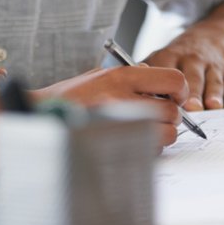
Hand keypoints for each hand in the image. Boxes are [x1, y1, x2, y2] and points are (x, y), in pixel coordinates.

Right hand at [32, 67, 184, 147]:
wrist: (43, 113)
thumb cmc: (73, 95)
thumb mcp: (101, 74)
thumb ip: (133, 77)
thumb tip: (163, 84)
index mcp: (121, 76)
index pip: (173, 80)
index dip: (180, 91)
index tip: (174, 96)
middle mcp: (124, 98)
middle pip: (173, 112)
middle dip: (171, 117)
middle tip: (159, 116)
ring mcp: (120, 124)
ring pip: (166, 135)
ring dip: (161, 135)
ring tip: (144, 129)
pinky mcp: (116, 144)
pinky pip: (149, 150)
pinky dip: (147, 148)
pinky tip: (130, 139)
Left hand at [145, 36, 223, 109]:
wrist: (210, 39)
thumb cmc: (178, 58)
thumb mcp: (158, 59)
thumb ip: (144, 73)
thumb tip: (125, 92)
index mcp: (171, 56)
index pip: (165, 68)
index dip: (163, 83)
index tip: (161, 100)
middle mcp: (192, 60)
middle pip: (192, 76)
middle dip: (191, 92)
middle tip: (190, 107)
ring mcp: (212, 66)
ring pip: (213, 80)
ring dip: (213, 93)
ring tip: (212, 106)